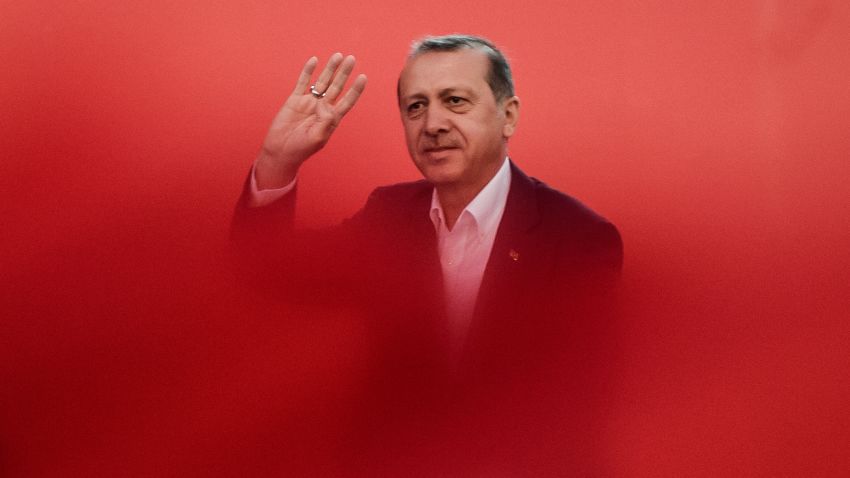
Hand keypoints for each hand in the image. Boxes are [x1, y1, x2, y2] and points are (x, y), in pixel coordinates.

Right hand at [256, 53, 366, 188]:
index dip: (355, 89)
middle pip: (336, 87)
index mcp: (331, 118)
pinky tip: (314, 60)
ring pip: (322, 82)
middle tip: (351, 59)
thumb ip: (325, 120)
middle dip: (344, 73)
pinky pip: (302, 82)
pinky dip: (308, 71)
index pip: (347, 100)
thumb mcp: (318, 137)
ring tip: (338, 55)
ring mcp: (309, 102)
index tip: (363, 77)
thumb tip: (326, 103)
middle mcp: (322, 108)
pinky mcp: (295, 99)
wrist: (280, 150)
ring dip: (330, 69)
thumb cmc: (301, 148)